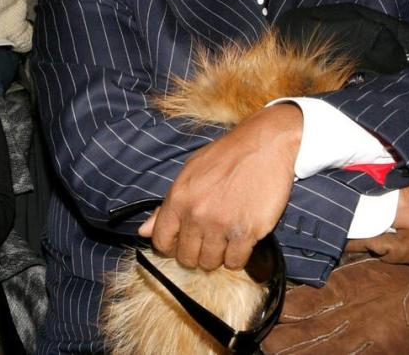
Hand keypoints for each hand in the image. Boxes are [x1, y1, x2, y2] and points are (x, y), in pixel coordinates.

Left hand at [139, 103, 302, 270]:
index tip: (181, 244)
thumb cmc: (226, 155)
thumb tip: (144, 231)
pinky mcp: (247, 232)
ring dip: (217, 256)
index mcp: (178, 198)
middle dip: (196, 253)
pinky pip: (236, 262)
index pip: (161, 241)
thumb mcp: (189, 172)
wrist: (264, 144)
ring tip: (225, 238)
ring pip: (211, 263)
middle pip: (186, 257)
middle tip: (208, 240)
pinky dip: (237, 257)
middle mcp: (196, 214)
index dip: (170, 246)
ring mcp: (221, 225)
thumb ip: (166, 206)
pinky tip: (240, 241)